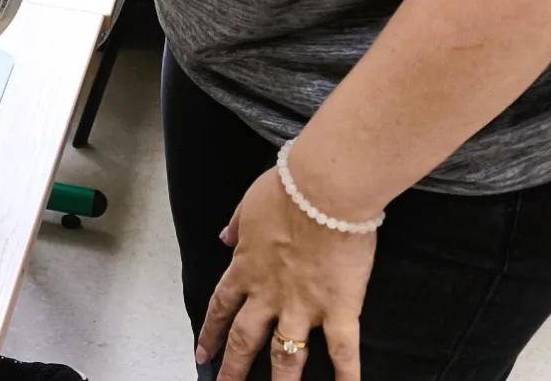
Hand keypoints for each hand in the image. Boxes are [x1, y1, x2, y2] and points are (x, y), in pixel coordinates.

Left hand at [197, 165, 375, 380]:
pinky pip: (343, 350)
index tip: (202, 353)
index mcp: (246, 267)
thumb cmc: (287, 188)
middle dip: (233, 368)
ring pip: (286, 356)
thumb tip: (225, 237)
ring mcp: (303, 306)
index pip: (222, 307)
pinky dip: (347, 376)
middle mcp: (269, 294)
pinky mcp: (339, 308)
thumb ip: (237, 225)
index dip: (211, 332)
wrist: (324, 189)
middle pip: (245, 339)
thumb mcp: (249, 203)